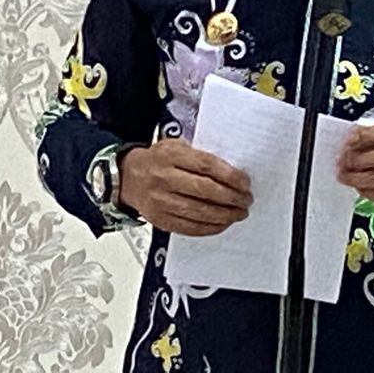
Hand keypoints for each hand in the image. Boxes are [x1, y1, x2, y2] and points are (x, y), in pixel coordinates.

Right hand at [119, 139, 252, 235]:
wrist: (127, 177)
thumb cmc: (157, 160)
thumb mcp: (176, 146)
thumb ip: (199, 155)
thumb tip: (231, 170)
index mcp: (171, 156)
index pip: (206, 166)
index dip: (230, 176)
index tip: (245, 182)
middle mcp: (164, 178)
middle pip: (205, 190)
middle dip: (231, 197)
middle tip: (246, 200)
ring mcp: (160, 201)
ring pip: (199, 212)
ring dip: (224, 215)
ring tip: (239, 213)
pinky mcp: (160, 220)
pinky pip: (189, 228)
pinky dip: (210, 228)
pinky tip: (222, 223)